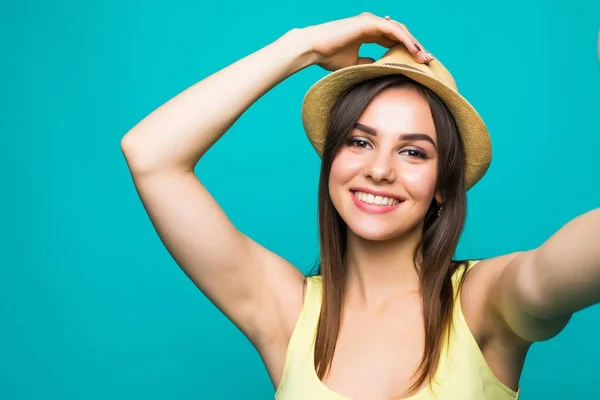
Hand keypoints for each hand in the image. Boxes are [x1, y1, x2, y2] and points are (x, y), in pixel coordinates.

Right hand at [299, 13, 432, 70]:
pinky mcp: (369, 22)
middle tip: (427, 61)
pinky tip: (414, 50)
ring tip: (424, 58)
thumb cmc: (328, 56)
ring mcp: (371, 21)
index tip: (419, 64)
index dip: (407, 50)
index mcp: (368, 32)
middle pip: (400, 34)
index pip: (394, 40)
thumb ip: (369, 63)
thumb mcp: (354, 64)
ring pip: (400, 31)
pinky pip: (393, 30)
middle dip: (415, 47)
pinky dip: (405, 40)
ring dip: (414, 44)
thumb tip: (381, 69)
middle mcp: (372, 24)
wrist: (314, 48)